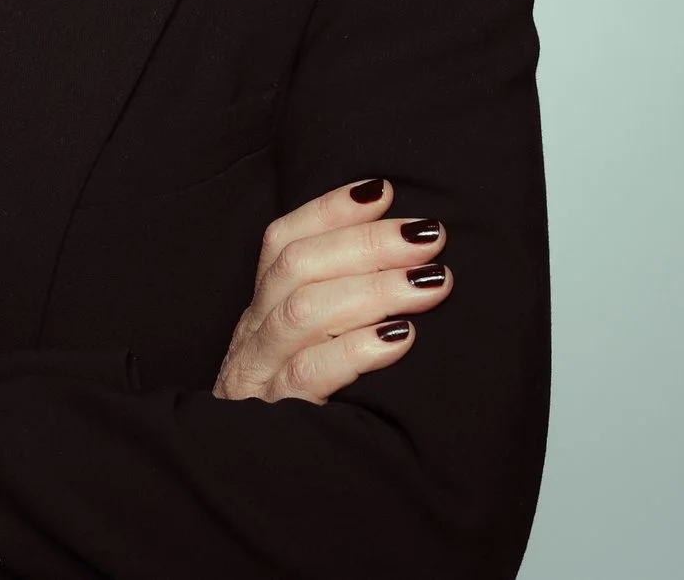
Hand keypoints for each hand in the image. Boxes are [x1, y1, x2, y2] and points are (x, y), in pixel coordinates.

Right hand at [212, 177, 452, 403]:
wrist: (263, 492)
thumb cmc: (304, 411)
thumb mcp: (308, 348)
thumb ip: (339, 302)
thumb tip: (410, 250)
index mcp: (259, 312)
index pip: (282, 241)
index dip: (330, 210)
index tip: (384, 190)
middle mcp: (252, 339)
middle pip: (296, 268)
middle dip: (366, 244)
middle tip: (428, 237)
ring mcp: (259, 379)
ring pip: (302, 312)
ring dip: (373, 287)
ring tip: (431, 282)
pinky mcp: (276, 421)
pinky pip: (308, 376)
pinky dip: (355, 349)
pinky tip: (399, 339)